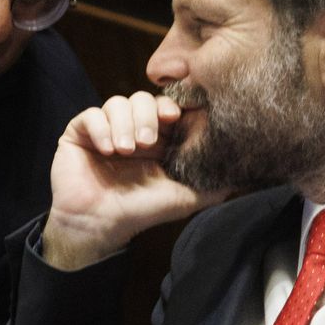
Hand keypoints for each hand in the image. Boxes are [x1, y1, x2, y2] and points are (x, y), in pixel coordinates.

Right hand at [40, 92, 225, 270]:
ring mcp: (105, 130)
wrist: (98, 226)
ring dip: (124, 124)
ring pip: (117, 103)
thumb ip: (212, 186)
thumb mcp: (183, 198)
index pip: (166, 107)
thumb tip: (244, 177)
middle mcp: (131, 130)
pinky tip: (106, 149)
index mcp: (157, 139)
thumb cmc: (140, 212)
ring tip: (126, 150)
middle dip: (148, 116)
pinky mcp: (80, 133)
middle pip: (143, 99)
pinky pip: (91, 115)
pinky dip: (101, 128)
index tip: (175, 117)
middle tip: (148, 142)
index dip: (171, 106)